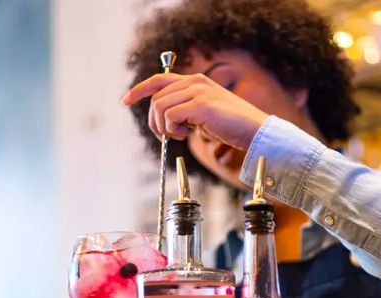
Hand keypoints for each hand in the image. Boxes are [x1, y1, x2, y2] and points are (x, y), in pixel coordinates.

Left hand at [122, 73, 268, 151]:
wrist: (254, 131)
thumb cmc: (232, 126)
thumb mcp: (204, 114)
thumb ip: (186, 110)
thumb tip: (164, 119)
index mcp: (196, 81)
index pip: (159, 79)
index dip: (139, 89)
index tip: (126, 100)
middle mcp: (195, 82)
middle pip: (156, 96)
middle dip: (153, 119)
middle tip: (166, 135)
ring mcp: (198, 92)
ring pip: (160, 106)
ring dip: (163, 126)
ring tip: (179, 135)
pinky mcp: (201, 105)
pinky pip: (170, 116)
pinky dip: (172, 129)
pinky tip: (186, 135)